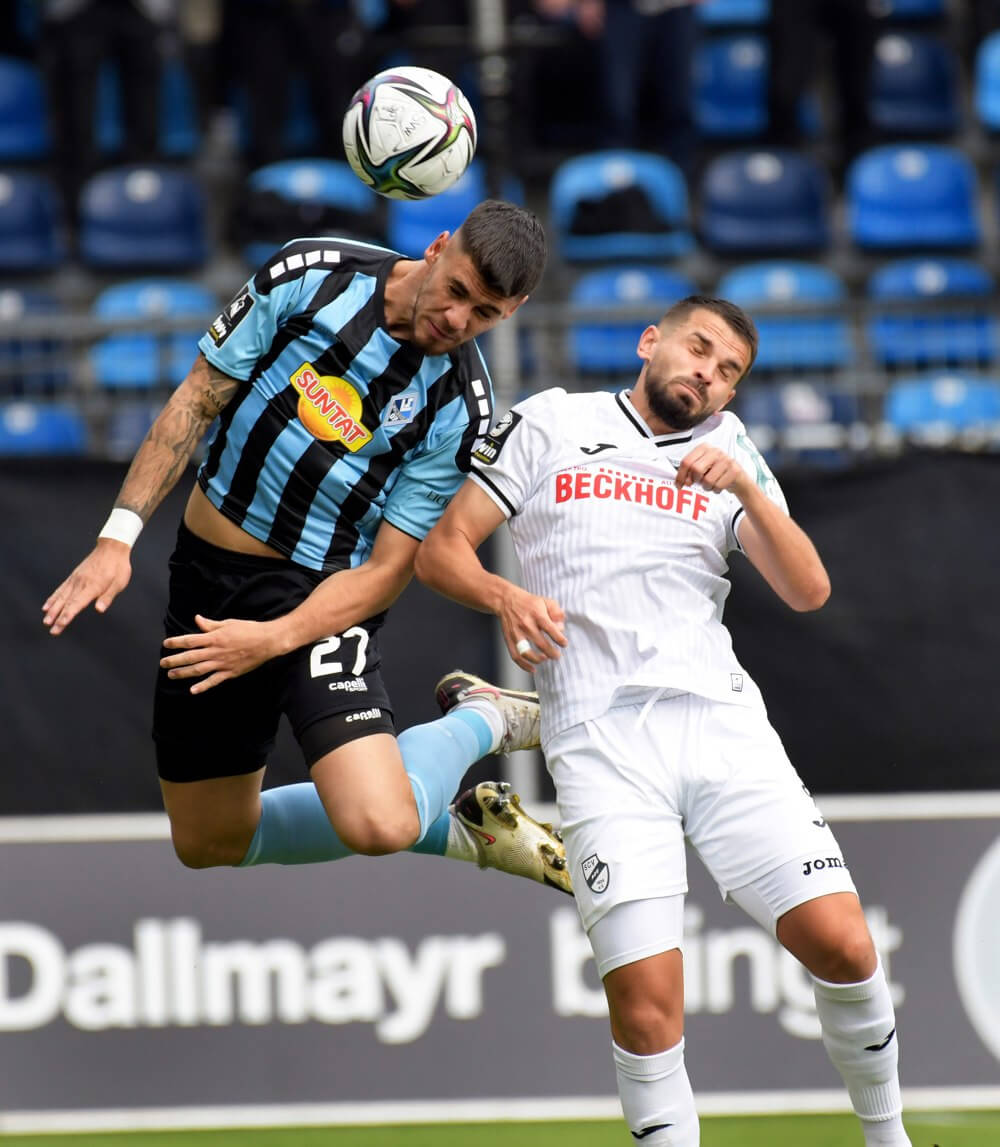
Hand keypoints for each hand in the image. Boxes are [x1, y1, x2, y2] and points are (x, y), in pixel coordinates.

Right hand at [43, 540, 132, 634]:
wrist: (111, 548)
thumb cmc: (118, 567)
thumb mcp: (119, 583)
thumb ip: (107, 597)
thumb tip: (99, 610)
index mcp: (93, 586)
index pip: (77, 603)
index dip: (67, 615)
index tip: (60, 625)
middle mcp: (81, 583)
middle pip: (67, 602)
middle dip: (57, 617)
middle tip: (51, 629)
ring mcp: (75, 579)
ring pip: (61, 596)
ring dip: (52, 609)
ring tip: (45, 621)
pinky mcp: (74, 577)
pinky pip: (61, 589)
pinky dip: (53, 598)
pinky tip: (47, 606)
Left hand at [160, 615, 284, 693]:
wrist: (267, 641)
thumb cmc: (249, 629)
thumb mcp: (228, 623)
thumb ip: (210, 625)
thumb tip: (197, 619)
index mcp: (215, 637)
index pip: (190, 640)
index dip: (176, 642)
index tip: (166, 644)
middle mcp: (216, 651)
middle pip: (190, 656)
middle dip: (175, 660)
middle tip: (163, 663)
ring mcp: (222, 663)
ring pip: (198, 670)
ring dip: (183, 673)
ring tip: (171, 675)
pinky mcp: (230, 672)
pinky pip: (214, 681)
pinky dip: (203, 686)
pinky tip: (192, 690)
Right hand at [498, 587, 567, 670]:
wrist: (506, 600)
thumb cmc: (528, 602)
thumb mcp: (545, 601)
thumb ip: (557, 612)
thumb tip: (561, 627)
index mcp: (537, 615)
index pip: (550, 629)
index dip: (559, 639)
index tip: (564, 644)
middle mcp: (526, 624)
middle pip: (541, 643)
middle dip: (552, 653)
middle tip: (557, 656)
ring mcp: (516, 633)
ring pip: (527, 652)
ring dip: (538, 660)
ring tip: (545, 659)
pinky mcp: (509, 639)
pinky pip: (515, 656)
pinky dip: (524, 666)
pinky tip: (532, 669)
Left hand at [675, 444, 750, 496]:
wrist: (738, 478)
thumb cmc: (716, 473)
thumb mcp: (701, 468)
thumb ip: (689, 472)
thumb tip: (680, 482)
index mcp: (704, 448)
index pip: (686, 461)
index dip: (680, 476)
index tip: (679, 485)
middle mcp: (715, 451)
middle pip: (695, 469)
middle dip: (695, 480)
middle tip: (698, 483)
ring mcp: (726, 459)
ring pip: (707, 480)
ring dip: (707, 487)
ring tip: (711, 483)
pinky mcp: (734, 470)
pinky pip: (718, 486)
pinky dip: (716, 490)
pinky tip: (719, 485)